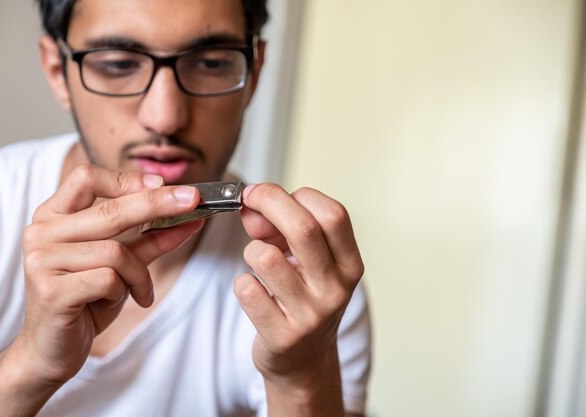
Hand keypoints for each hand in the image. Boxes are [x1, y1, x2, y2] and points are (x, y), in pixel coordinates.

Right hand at [16, 165, 201, 385]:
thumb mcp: (121, 265)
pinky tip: (117, 301)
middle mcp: (41, 232)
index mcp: (52, 216)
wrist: (51, 350)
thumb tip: (190, 216)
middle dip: (157, 204)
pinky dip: (125, 290)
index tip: (162, 184)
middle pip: (110, 210)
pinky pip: (109, 279)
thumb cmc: (86, 301)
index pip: (87, 178)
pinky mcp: (51, 290)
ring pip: (115, 251)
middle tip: (193, 201)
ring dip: (139, 274)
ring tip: (140, 291)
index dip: (126, 179)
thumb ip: (150, 238)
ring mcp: (41, 260)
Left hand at [234, 183, 363, 407]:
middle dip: (268, 202)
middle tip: (248, 199)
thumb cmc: (304, 300)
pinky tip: (254, 292)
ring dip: (251, 250)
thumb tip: (252, 208)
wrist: (304, 361)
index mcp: (350, 265)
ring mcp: (311, 315)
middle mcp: (335, 289)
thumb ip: (281, 229)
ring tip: (258, 263)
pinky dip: (242, 283)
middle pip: (303, 227)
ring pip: (265, 257)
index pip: (334, 214)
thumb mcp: (306, 262)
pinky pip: (246, 289)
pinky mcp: (282, 335)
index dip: (297, 195)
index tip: (272, 194)